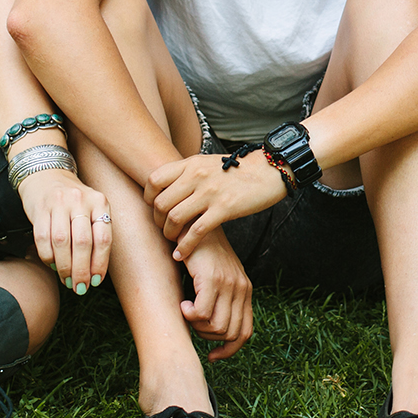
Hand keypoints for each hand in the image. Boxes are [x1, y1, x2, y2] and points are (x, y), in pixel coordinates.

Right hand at [18, 166, 110, 293]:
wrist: (46, 175)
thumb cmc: (74, 202)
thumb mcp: (92, 209)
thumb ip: (97, 234)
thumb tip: (94, 274)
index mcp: (99, 202)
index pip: (103, 238)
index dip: (100, 263)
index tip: (96, 281)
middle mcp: (80, 200)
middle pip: (82, 243)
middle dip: (81, 270)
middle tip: (80, 287)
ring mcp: (58, 203)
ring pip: (61, 243)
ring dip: (64, 267)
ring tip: (67, 280)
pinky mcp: (39, 209)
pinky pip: (43, 239)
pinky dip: (48, 257)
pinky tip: (53, 265)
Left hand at [145, 149, 287, 258]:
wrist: (268, 170)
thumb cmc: (238, 170)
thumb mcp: (208, 163)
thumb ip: (188, 173)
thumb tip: (167, 188)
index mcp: (191, 164)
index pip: (154, 180)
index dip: (148, 198)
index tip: (154, 209)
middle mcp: (196, 176)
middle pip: (161, 202)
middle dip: (157, 220)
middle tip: (164, 228)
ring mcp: (210, 192)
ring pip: (174, 217)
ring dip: (169, 234)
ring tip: (173, 240)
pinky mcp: (224, 209)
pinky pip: (196, 232)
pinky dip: (185, 246)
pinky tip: (182, 254)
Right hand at [178, 232, 253, 360]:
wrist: (194, 224)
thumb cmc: (200, 253)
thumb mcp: (216, 278)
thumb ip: (219, 299)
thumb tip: (210, 330)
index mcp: (245, 290)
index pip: (245, 332)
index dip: (229, 350)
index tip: (212, 355)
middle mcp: (242, 288)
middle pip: (231, 334)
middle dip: (209, 338)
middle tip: (193, 325)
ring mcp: (229, 284)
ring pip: (217, 327)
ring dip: (199, 328)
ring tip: (187, 312)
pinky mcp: (212, 279)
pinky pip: (203, 313)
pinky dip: (190, 316)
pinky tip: (182, 305)